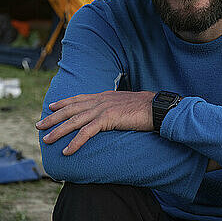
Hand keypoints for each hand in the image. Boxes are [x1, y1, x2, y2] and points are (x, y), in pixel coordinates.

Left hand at [36, 90, 155, 155]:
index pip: (79, 98)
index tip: (52, 106)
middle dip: (53, 117)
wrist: (157, 108)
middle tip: (39, 125)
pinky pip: (87, 132)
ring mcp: (103, 109)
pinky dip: (75, 142)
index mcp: (105, 96)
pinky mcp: (108, 119)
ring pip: (75, 121)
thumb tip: (112, 113)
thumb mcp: (126, 105)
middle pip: (71, 109)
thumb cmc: (146, 108)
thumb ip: (115, 107)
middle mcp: (101, 100)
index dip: (64, 102)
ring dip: (58, 131)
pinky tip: (67, 151)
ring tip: (47, 140)